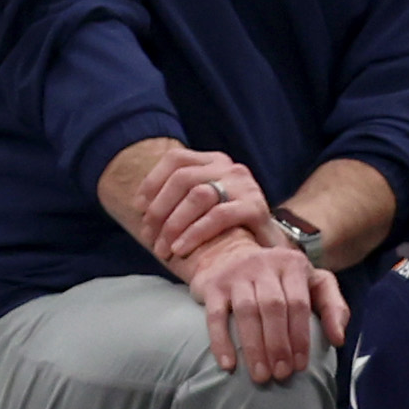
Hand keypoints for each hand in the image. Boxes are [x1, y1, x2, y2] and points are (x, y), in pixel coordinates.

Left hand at [125, 143, 271, 264]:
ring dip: (174, 223)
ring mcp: (245, 186)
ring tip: (163, 247)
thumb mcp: (203, 207)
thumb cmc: (229, 231)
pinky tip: (182, 248)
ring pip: (199, 195)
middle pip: (183, 178)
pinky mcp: (256, 208)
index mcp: (214, 162)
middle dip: (160, 208)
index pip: (176, 159)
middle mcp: (230, 168)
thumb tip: (140, 206)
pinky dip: (195, 233)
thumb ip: (179, 199)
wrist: (270, 250)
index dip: (152, 181)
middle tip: (148, 235)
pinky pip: (218, 216)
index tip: (138, 207)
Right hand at [185, 229, 343, 382]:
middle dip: (278, 345)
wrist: (231, 254)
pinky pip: (215, 316)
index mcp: (292, 264)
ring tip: (260, 375)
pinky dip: (221, 341)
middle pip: (273, 308)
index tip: (299, 366)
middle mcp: (263, 264)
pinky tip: (228, 365)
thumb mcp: (313, 283)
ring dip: (254, 347)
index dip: (300, 337)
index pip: (298, 304)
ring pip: (246, 312)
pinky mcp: (213, 285)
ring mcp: (236, 274)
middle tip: (281, 374)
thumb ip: (333, 307)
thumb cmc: (280, 279)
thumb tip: (339, 339)